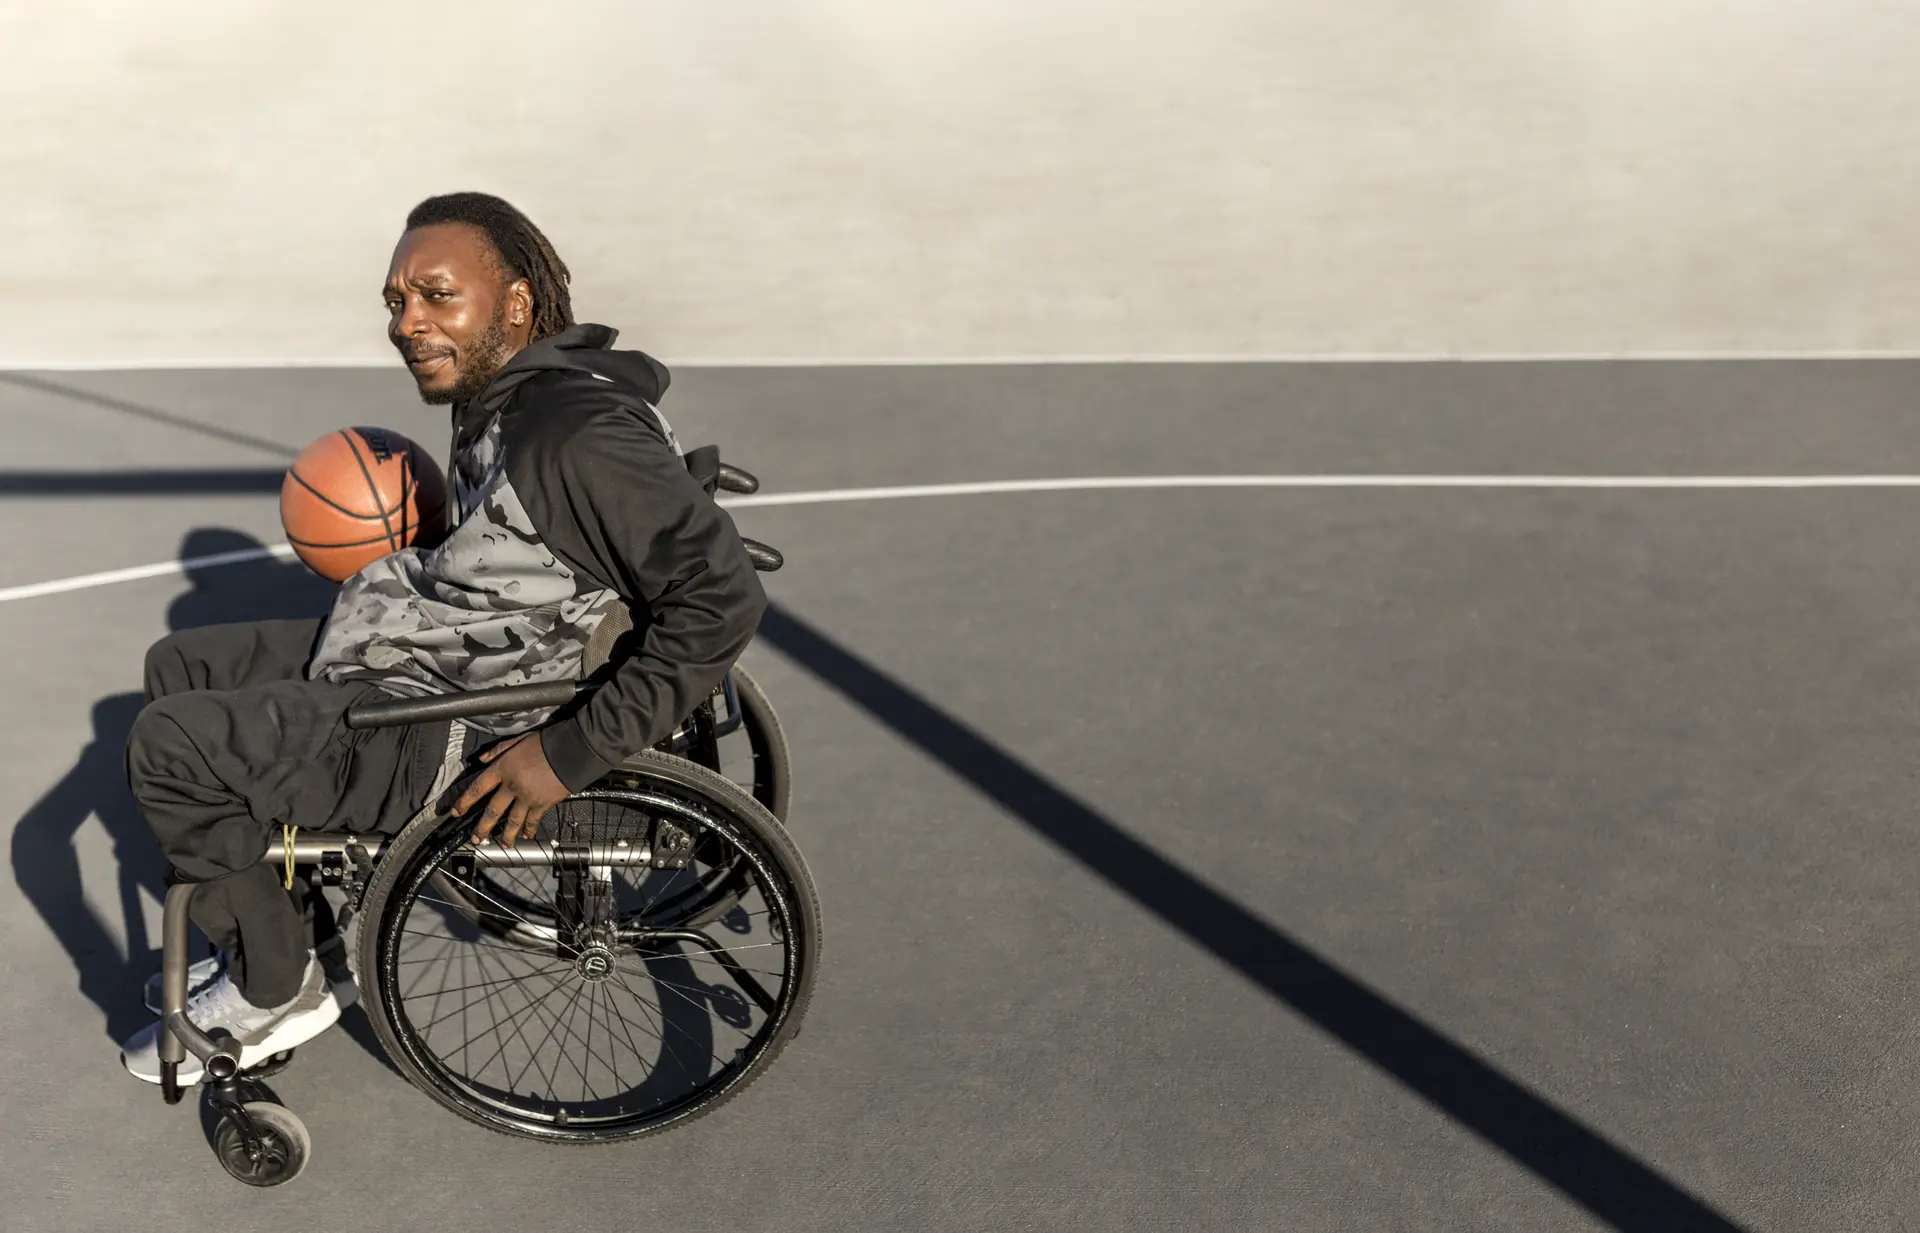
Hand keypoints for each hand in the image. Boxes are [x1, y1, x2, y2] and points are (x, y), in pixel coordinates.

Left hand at [455, 732, 568, 847]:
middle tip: (476, 838)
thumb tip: (483, 759)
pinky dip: (529, 829)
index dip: (465, 801)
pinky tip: (526, 836)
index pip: (478, 788)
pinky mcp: (543, 804)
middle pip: (492, 811)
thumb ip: (498, 750)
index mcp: (503, 769)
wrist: (570, 751)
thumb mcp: (517, 740)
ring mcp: (528, 798)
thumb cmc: (545, 743)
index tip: (456, 812)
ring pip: (512, 821)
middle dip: (482, 827)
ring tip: (503, 844)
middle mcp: (512, 786)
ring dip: (506, 835)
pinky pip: (533, 821)